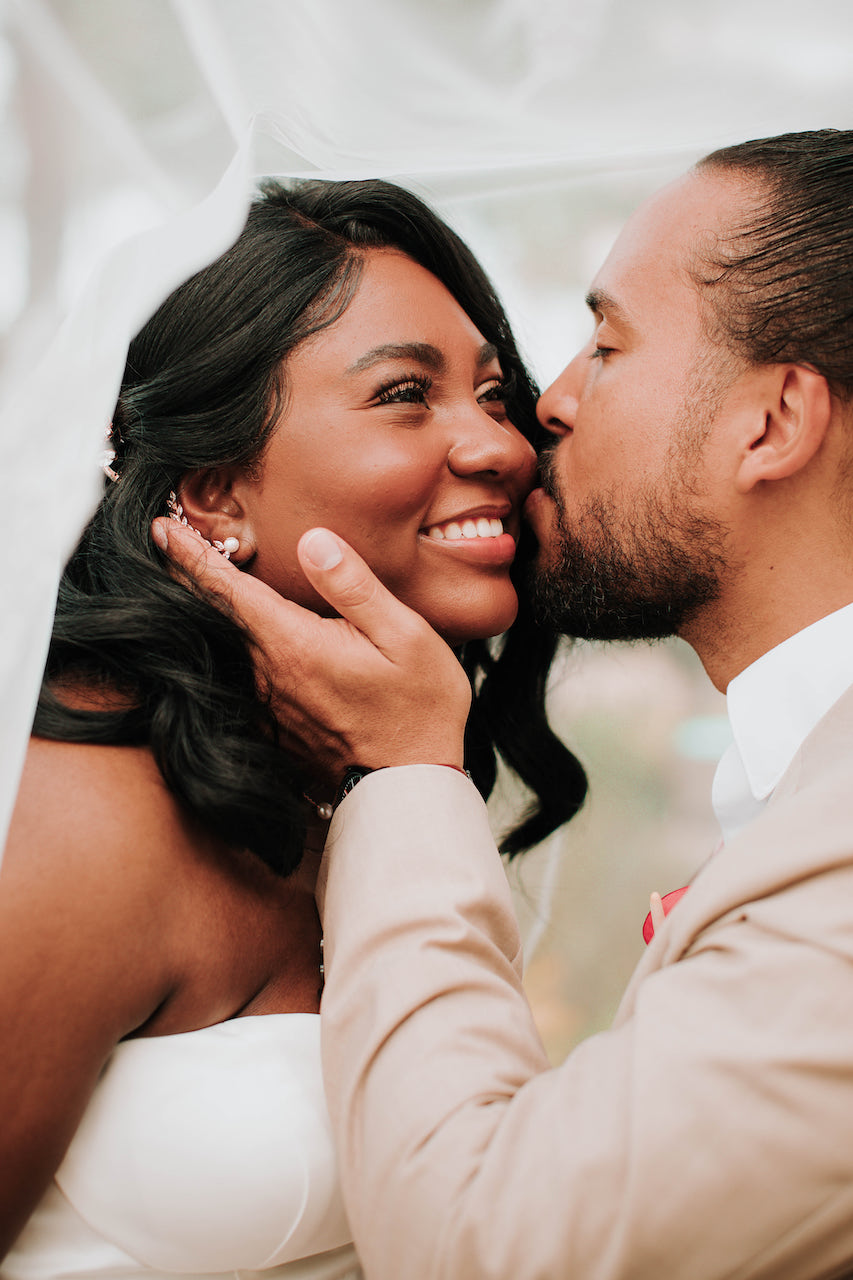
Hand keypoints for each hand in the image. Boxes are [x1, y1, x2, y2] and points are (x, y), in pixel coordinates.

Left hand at [152, 520, 471, 784]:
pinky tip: (221, 637)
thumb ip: (355, 586)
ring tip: (185, 580)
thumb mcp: (405, 636)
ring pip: (218, 647)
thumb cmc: (418, 709)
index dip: (191, 554)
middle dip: (182, 576)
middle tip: (162, 543)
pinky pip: (234, 677)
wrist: (412, 785)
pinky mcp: (273, 726)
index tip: (161, 526)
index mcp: (293, 644)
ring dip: (198, 611)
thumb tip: (313, 541)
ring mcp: (266, 706)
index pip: (226, 589)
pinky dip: (219, 649)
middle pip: (210, 616)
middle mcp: (268, 676)